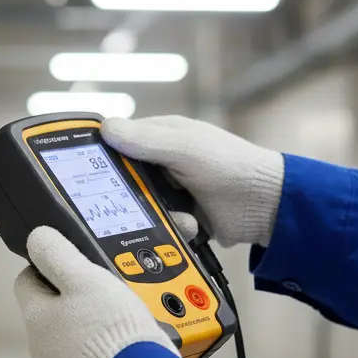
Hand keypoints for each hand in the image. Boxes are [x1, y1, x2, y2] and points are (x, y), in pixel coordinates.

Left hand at [14, 227, 176, 357]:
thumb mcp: (84, 277)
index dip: (49, 266)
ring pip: (73, 334)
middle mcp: (42, 348)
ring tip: (122, 315)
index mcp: (35, 317)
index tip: (76, 265)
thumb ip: (57, 254)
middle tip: (106, 289)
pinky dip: (106, 347)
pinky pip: (93, 357)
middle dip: (76, 297)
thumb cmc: (109, 327)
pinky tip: (127, 342)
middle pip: (52, 309)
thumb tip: (36, 239)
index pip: (27, 280)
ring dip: (92, 323)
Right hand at [102, 115, 284, 247]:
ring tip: (183, 216)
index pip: (115, 144)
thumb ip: (148, 141)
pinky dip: (171, 230)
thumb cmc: (232, 165)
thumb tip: (106, 128)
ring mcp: (168, 192)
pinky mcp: (177, 217)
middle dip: (132, 198)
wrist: (267, 206)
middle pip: (123, 183)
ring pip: (138, 210)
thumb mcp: (187, 148)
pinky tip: (191, 225)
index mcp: (158, 137)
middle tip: (142, 204)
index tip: (90, 176)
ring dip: (155, 217)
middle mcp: (159, 164)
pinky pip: (157, 228)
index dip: (100, 159)